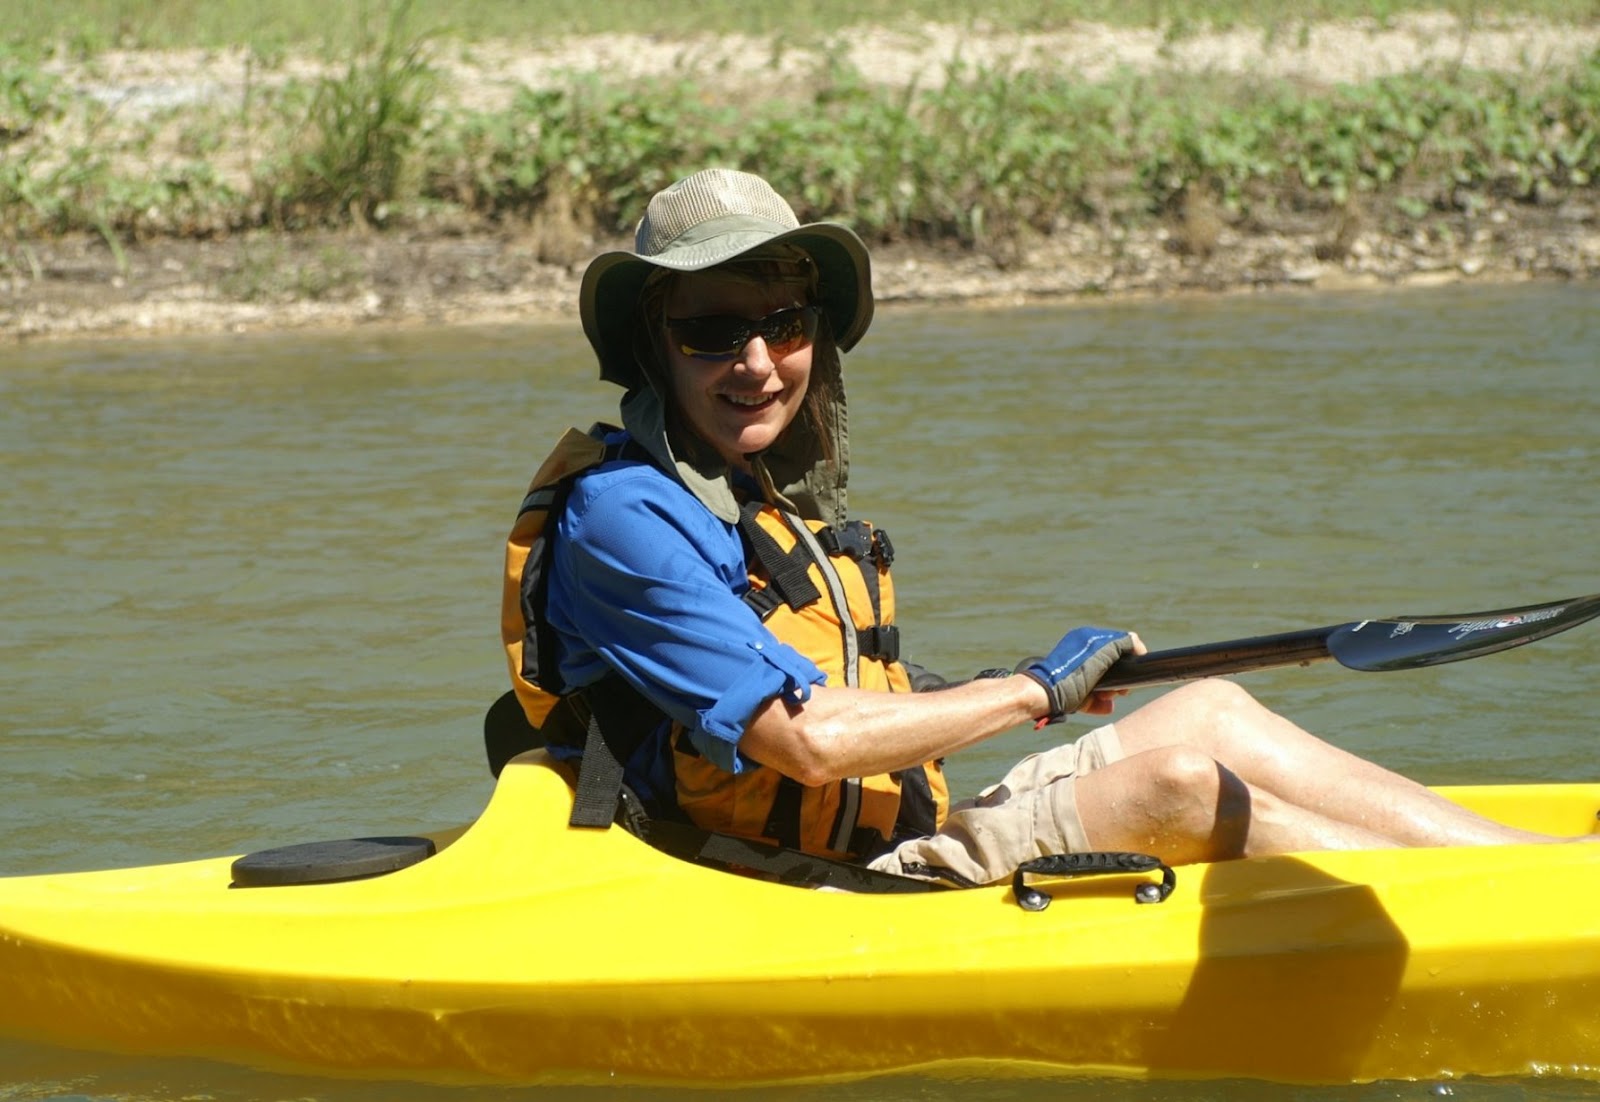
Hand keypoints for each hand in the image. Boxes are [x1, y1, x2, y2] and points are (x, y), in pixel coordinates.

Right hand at [1016, 627, 1140, 721]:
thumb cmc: (1058, 694)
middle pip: (1116, 649)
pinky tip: (1138, 665)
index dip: (1112, 668)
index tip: (1111, 687)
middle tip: (1119, 691)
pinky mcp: (1106, 644)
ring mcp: (1096, 638)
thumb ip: (1094, 699)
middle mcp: (1087, 637)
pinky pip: (1130, 641)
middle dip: (1121, 670)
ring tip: (1120, 690)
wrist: (1047, 690)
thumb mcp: (1078, 695)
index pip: (1104, 651)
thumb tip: (1110, 706)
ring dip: (1128, 667)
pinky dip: (1138, 651)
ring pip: (1123, 647)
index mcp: (1078, 644)